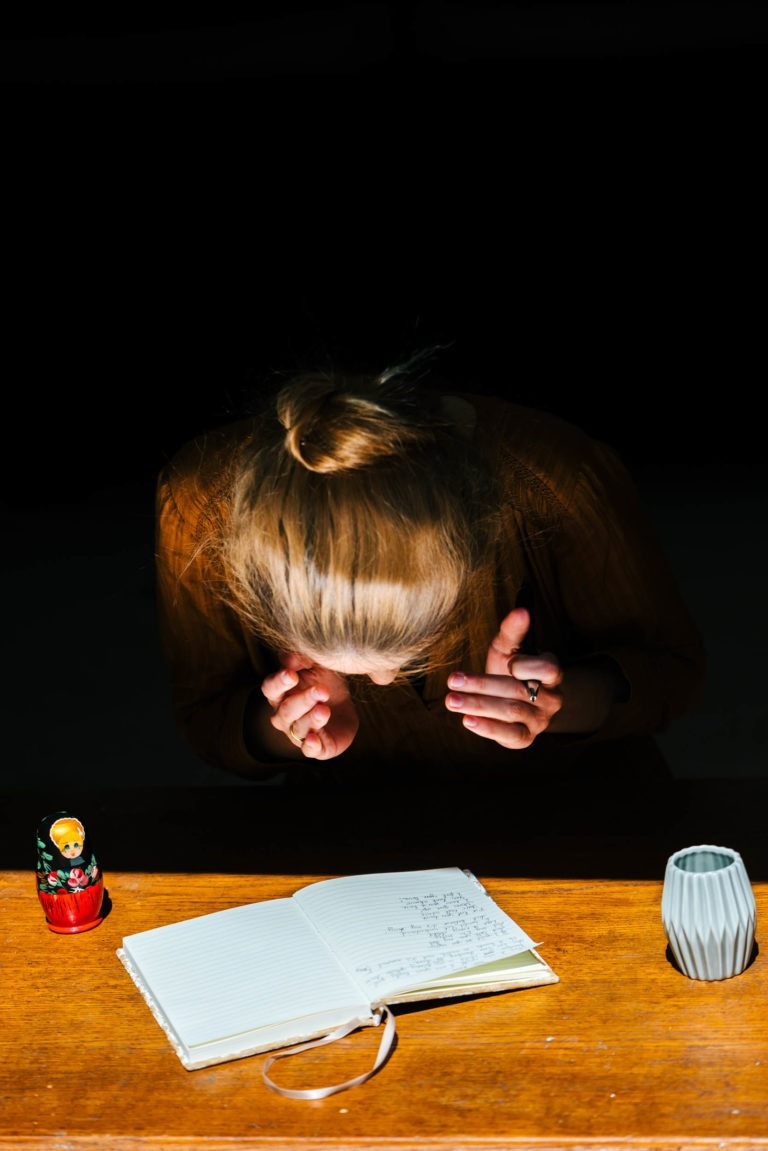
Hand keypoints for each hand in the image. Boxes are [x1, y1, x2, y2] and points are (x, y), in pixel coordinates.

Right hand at [261, 653, 359, 759]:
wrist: (344, 704)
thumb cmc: (324, 681)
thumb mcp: (317, 665)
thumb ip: (302, 659)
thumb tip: (289, 658)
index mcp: (280, 693)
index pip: (271, 688)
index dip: (279, 682)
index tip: (292, 674)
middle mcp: (284, 715)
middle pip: (286, 710)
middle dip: (304, 700)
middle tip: (322, 690)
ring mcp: (297, 733)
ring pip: (298, 729)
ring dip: (311, 719)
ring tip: (325, 710)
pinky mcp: (316, 748)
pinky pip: (309, 750)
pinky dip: (311, 746)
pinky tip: (314, 739)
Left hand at [444, 607, 562, 748]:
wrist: (515, 700)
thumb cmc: (510, 669)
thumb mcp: (509, 649)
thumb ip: (512, 631)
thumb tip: (521, 611)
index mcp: (552, 674)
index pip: (547, 669)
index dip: (525, 666)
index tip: (506, 662)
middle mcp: (552, 699)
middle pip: (518, 691)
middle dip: (482, 685)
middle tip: (452, 680)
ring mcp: (541, 720)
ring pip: (511, 713)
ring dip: (479, 706)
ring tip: (451, 700)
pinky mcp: (527, 738)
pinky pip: (511, 736)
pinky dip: (488, 728)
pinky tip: (466, 720)